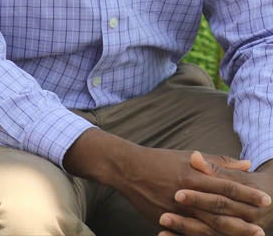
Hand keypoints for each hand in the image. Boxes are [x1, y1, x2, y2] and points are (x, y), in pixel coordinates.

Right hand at [65, 130, 269, 233]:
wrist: (126, 169)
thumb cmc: (159, 160)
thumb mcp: (188, 156)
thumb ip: (218, 162)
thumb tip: (247, 164)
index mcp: (192, 175)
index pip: (225, 185)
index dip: (246, 194)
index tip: (266, 199)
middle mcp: (185, 193)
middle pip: (219, 210)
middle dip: (242, 220)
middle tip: (262, 228)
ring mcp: (175, 209)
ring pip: (207, 225)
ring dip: (229, 232)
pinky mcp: (165, 218)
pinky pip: (187, 232)